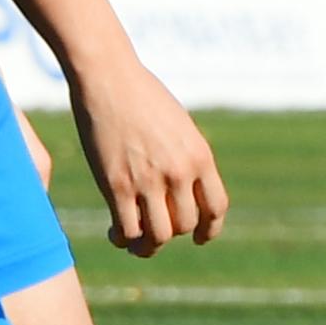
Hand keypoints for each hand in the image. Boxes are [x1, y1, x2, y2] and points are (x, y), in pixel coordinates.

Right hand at [64, 46, 224, 256]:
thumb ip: (187, 158)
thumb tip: (187, 191)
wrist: (109, 78)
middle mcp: (179, 172)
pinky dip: (124, 239)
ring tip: (137, 243)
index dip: (210, 229)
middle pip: (185, 225)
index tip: (201, 238)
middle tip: (157, 230)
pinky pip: (128, 230)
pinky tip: (116, 234)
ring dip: (148, 246)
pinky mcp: (116, 185)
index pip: (216, 207)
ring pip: (159, 236)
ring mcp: (148, 181)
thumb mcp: (180, 127)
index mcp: (200, 156)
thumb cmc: (142, 96)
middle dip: (173, 233)